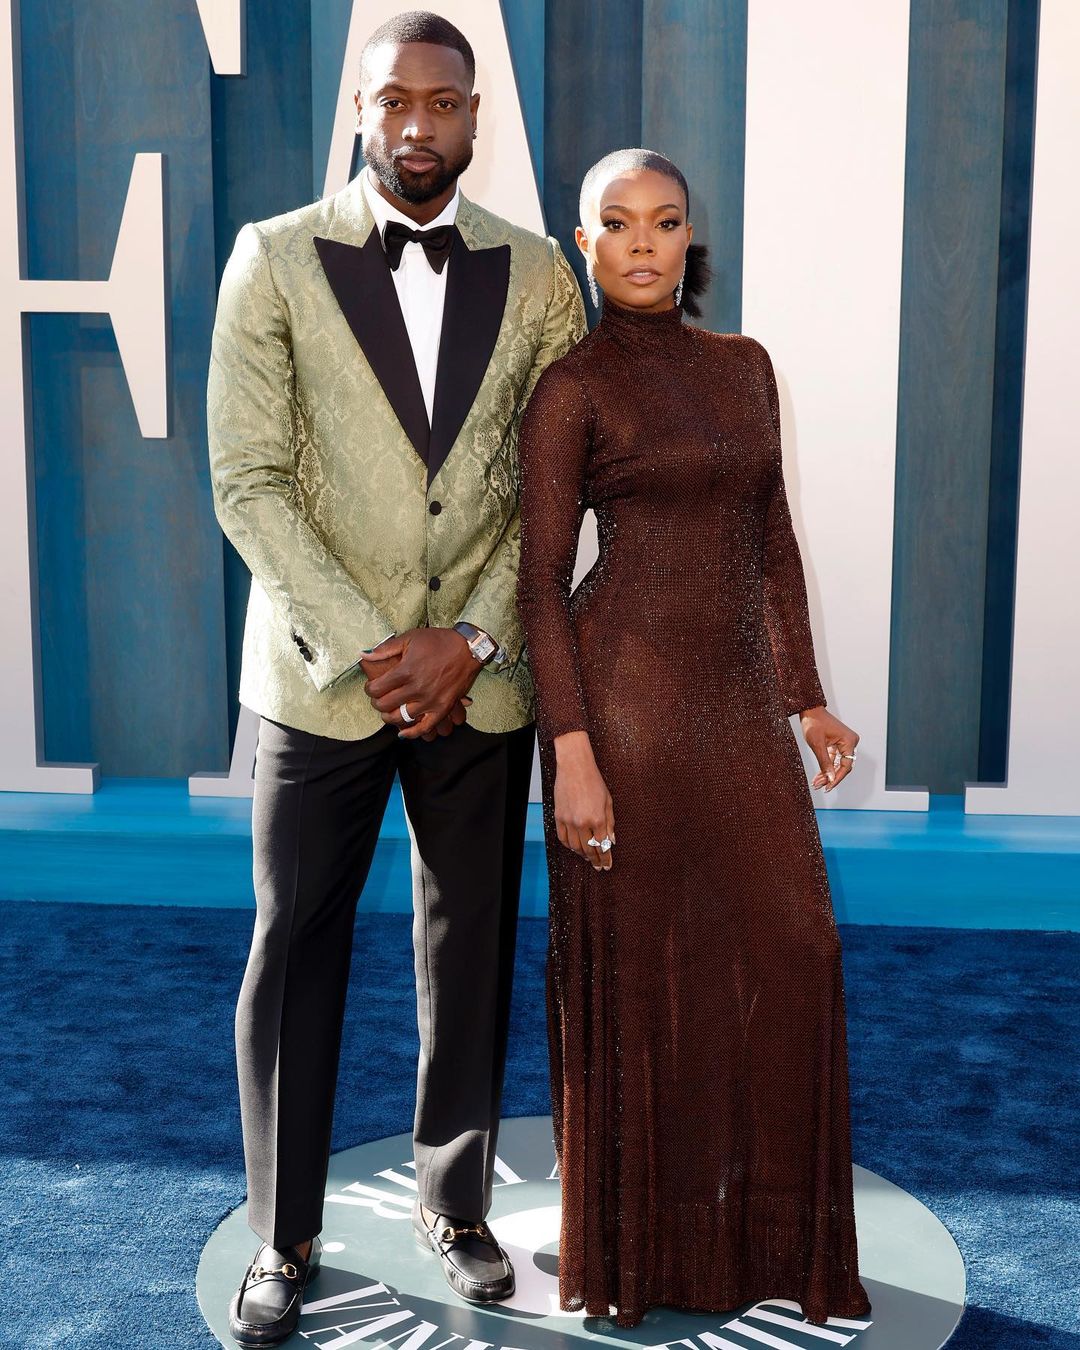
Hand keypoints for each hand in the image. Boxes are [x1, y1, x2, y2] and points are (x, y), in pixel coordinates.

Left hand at [361, 628, 480, 739]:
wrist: (468, 648)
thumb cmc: (438, 641)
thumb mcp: (410, 638)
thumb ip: (385, 649)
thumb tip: (363, 654)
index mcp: (406, 671)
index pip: (376, 689)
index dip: (369, 689)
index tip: (371, 687)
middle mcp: (416, 688)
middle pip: (385, 704)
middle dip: (377, 702)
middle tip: (379, 698)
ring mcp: (430, 701)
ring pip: (401, 718)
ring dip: (390, 717)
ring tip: (388, 712)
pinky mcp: (442, 708)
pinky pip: (425, 727)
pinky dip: (412, 733)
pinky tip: (403, 733)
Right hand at [552, 731, 614, 870]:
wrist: (575, 768)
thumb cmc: (593, 781)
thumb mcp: (608, 802)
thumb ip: (610, 823)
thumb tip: (612, 841)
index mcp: (598, 819)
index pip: (603, 846)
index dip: (606, 858)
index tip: (607, 865)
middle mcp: (582, 823)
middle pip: (589, 849)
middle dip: (595, 860)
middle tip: (599, 866)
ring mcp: (569, 821)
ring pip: (575, 847)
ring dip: (582, 855)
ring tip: (588, 858)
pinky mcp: (559, 817)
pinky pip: (562, 838)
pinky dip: (569, 846)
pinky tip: (575, 848)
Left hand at [800, 705, 858, 792]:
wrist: (809, 710)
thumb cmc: (813, 723)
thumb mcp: (817, 745)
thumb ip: (824, 762)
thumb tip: (830, 778)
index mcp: (849, 741)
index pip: (846, 766)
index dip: (837, 778)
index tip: (828, 787)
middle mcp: (851, 742)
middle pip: (843, 766)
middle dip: (830, 777)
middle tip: (819, 787)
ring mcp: (845, 743)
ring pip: (838, 764)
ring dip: (827, 773)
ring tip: (816, 783)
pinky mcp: (838, 743)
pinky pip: (834, 758)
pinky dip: (826, 766)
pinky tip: (819, 776)